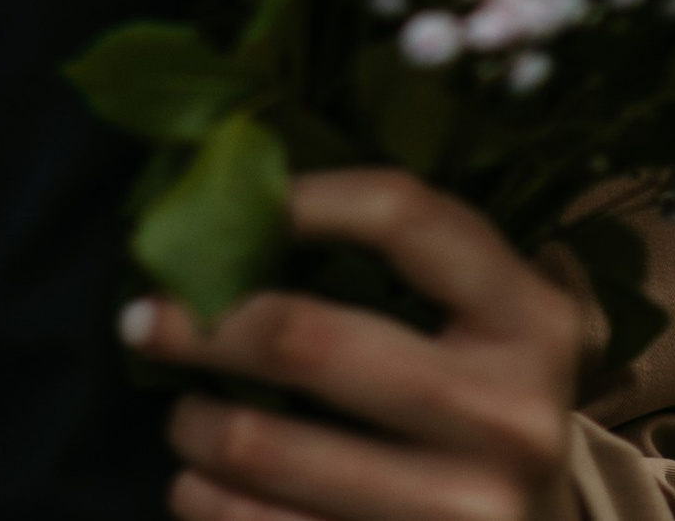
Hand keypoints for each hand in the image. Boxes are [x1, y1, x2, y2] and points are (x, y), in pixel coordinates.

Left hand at [125, 171, 584, 520]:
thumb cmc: (489, 402)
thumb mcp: (493, 320)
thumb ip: (415, 254)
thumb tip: (250, 185)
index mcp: (530, 320)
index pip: (401, 214)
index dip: (302, 195)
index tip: (237, 204)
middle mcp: (508, 417)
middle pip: (307, 339)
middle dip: (202, 327)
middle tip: (144, 320)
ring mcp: (465, 513)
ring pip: (267, 449)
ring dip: (195, 426)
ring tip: (182, 416)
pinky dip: (209, 507)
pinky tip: (198, 487)